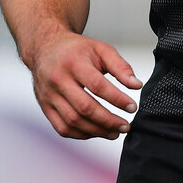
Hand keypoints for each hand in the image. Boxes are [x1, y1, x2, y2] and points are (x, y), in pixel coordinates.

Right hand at [28, 32, 142, 139]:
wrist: (46, 48)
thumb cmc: (76, 49)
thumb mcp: (101, 49)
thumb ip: (121, 67)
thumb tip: (137, 85)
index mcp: (74, 63)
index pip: (98, 86)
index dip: (117, 99)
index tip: (132, 107)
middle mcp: (58, 80)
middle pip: (85, 107)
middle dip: (108, 121)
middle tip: (125, 126)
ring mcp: (49, 95)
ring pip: (73, 121)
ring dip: (97, 131)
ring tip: (114, 132)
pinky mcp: (45, 107)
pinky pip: (62, 128)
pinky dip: (81, 134)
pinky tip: (96, 132)